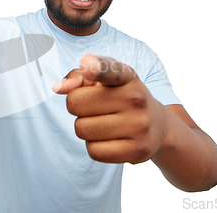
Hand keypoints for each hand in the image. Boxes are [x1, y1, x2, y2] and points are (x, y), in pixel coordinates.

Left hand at [53, 54, 168, 163]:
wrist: (157, 126)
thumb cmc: (119, 98)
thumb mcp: (104, 81)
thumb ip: (78, 76)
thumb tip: (58, 88)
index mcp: (126, 75)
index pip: (110, 69)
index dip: (96, 67)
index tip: (88, 65)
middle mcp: (136, 97)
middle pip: (75, 104)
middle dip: (77, 108)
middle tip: (96, 109)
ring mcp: (140, 125)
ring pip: (81, 129)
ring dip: (85, 129)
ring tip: (104, 123)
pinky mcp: (139, 150)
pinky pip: (94, 151)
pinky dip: (94, 147)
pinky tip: (110, 139)